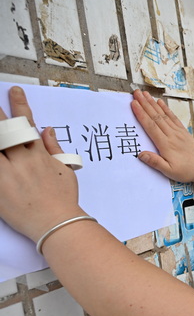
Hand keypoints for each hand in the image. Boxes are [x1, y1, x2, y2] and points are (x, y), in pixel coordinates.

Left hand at [0, 86, 82, 241]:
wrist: (57, 224)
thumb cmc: (63, 200)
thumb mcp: (65, 171)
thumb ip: (55, 148)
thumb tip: (48, 129)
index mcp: (38, 155)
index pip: (27, 123)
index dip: (20, 104)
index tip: (14, 91)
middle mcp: (22, 161)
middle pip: (3, 130)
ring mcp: (7, 174)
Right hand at [131, 90, 193, 182]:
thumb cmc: (187, 170)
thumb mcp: (169, 171)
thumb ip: (155, 162)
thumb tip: (141, 155)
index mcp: (166, 144)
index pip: (151, 126)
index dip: (141, 114)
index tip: (134, 104)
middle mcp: (172, 135)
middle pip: (155, 116)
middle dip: (145, 104)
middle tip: (136, 93)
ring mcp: (177, 132)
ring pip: (163, 114)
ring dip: (153, 103)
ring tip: (145, 94)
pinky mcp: (182, 131)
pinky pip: (172, 117)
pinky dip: (165, 108)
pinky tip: (160, 102)